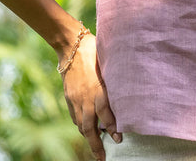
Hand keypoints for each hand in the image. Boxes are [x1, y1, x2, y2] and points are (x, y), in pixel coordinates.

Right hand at [59, 33, 121, 160]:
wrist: (71, 46)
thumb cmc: (95, 50)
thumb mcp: (109, 63)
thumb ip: (115, 79)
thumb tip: (127, 89)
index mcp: (98, 89)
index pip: (106, 115)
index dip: (113, 128)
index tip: (119, 138)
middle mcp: (86, 97)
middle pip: (90, 127)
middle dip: (96, 145)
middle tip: (103, 157)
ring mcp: (75, 98)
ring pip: (81, 124)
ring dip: (88, 137)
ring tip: (96, 146)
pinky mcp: (68, 96)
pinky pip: (74, 116)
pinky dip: (80, 125)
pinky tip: (86, 128)